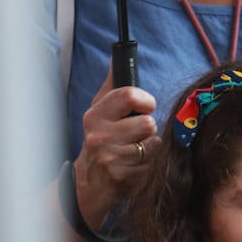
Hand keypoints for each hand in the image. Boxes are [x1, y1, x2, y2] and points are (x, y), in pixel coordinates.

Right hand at [74, 67, 160, 228]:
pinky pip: (153, 164)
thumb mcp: (99, 112)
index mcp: (94, 116)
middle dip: (148, 129)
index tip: (146, 107)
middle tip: (136, 134)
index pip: (130, 95)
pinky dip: (149, 164)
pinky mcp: (122, 177)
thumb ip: (112, 86)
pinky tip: (135, 165)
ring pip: (153, 143)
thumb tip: (117, 57)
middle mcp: (99, 136)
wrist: (88, 184)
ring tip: (135, 150)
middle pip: (147, 123)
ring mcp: (110, 158)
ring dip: (150, 147)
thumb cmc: (99, 141)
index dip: (146, 101)